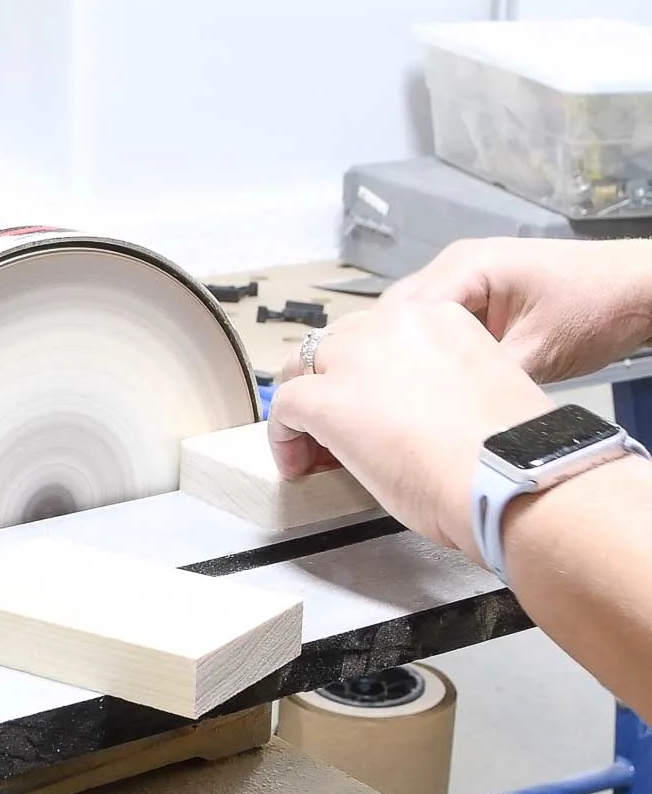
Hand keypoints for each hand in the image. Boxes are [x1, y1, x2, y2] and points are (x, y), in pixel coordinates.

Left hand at [269, 303, 553, 558]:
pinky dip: (283, 437)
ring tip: (311, 450)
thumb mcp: (479, 395)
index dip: (363, 376)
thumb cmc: (510, 451)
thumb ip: (439, 390)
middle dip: (328, 386)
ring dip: (303, 407)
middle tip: (332, 433)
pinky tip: (298, 465)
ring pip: (302, 368)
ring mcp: (357, 358)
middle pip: (334, 344)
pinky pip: (285, 407)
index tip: (369, 410)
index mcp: (441, 319)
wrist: (510, 474)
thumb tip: (413, 421)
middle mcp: (395, 325)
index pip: (378, 335)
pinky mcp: (329, 399)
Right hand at [381, 238, 651, 382]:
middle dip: (388, 355)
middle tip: (384, 400)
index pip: (399, 314)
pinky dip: (430, 351)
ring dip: (407, 354)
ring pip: (412, 321)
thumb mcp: (536, 353)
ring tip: (403, 394)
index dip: (383, 355)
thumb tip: (437, 410)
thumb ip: (480, 377)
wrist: (638, 291)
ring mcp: (464, 277)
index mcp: (465, 267)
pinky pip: (436, 323)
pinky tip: (431, 381)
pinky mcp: (476, 295)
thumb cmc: (598, 309)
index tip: (378, 395)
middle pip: (395, 315)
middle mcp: (456, 264)